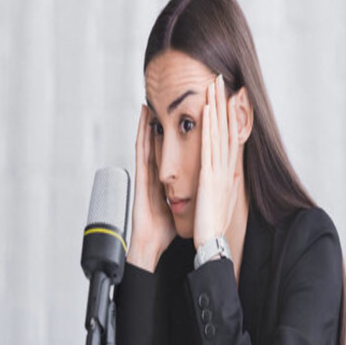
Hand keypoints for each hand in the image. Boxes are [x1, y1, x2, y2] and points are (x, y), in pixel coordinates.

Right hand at [126, 104, 175, 271]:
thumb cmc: (163, 232)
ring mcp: (146, 173)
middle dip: (165, 122)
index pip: (175, 152)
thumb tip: (206, 193)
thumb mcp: (183, 209)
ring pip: (149, 140)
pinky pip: (141, 149)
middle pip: (161, 142)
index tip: (189, 119)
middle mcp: (155, 174)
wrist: (150, 245)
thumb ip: (190, 198)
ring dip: (151, 120)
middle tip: (172, 101)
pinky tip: (144, 117)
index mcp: (166, 181)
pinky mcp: (139, 176)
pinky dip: (141, 132)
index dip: (179, 135)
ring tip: (156, 99)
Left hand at [193, 74, 241, 250]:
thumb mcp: (221, 202)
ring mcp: (220, 171)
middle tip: (222, 80)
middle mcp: (227, 169)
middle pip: (228, 130)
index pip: (230, 139)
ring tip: (215, 84)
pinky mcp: (210, 176)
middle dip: (225, 104)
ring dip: (218, 107)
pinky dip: (210, 127)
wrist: (212, 243)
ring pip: (220, 133)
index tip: (230, 96)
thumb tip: (229, 177)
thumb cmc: (213, 226)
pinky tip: (208, 109)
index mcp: (228, 174)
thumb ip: (224, 186)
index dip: (230, 117)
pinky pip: (210, 146)